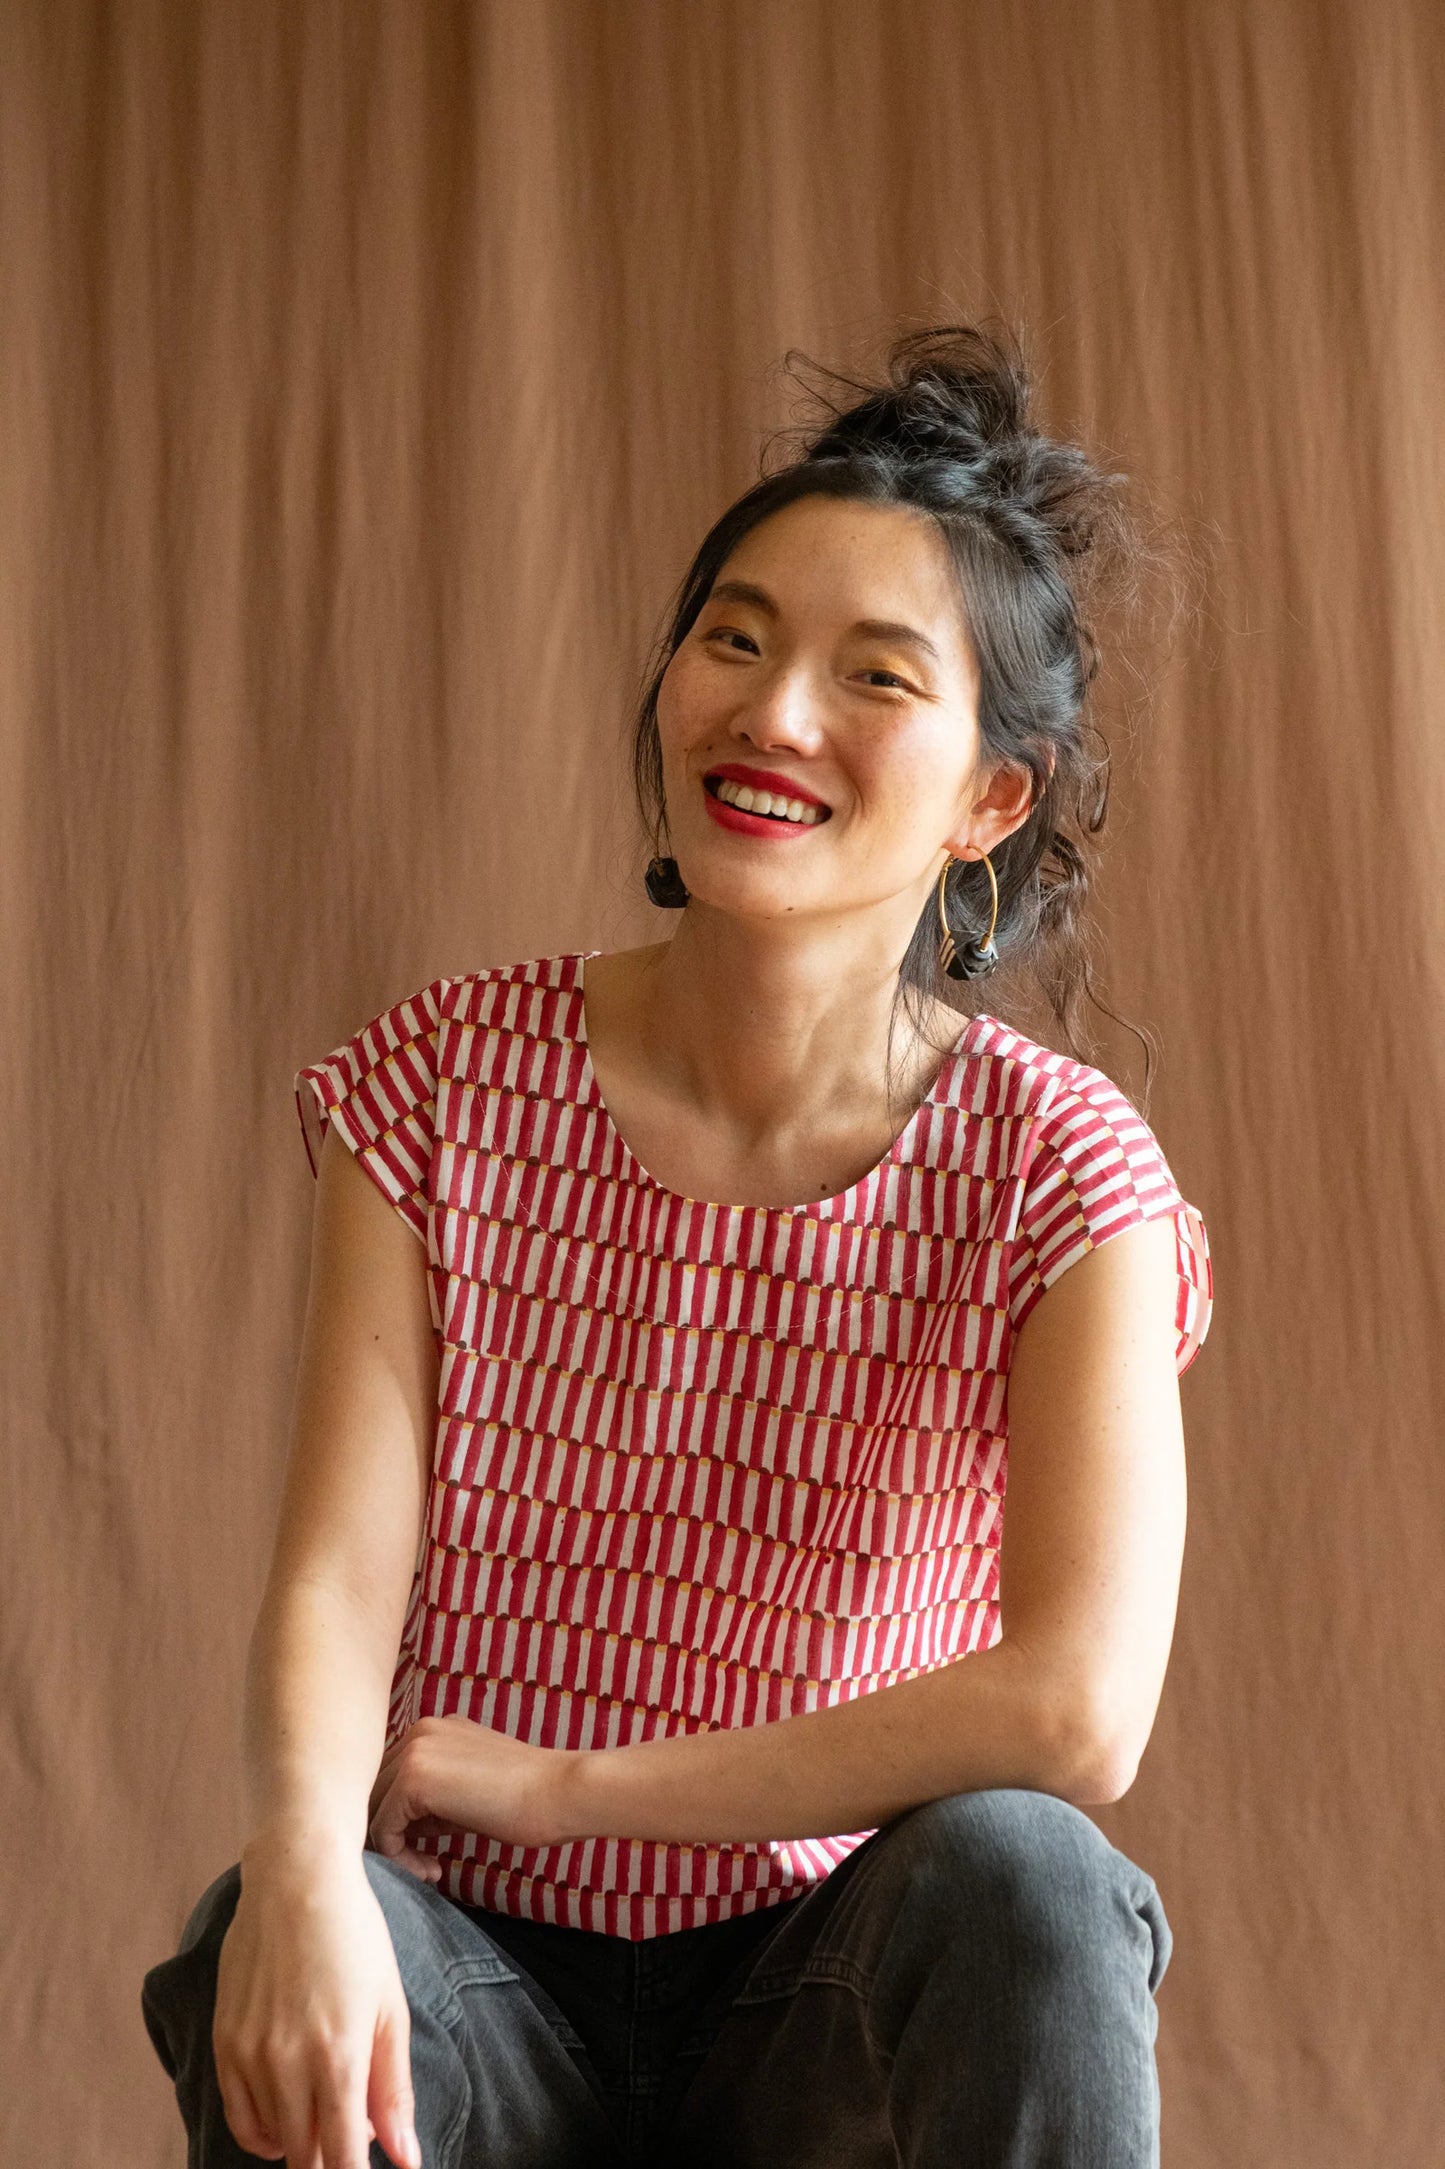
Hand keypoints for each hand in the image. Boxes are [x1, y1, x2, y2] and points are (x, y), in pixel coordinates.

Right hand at [215, 1847, 420, 2168]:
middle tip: (354, 2133)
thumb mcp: (391, 2008)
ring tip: (327, 2114)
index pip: (342, 2160)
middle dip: (332, 2160)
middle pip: (306, 2158)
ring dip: (302, 2144)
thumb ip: (394, 2090)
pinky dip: (265, 2131)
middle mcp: (287, 2064)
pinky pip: (239, 2117)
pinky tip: (290, 2114)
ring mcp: (249, 2055)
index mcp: (338, 2057)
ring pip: (273, 2143)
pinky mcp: (224, 2042)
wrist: (295, 1879)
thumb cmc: (355, 1938)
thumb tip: (407, 2159)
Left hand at [366, 1715, 577, 1873]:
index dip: (400, 1822)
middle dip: (394, 1835)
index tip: (429, 1853)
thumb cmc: (525, 1799)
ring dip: (396, 1849)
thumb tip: (391, 1829)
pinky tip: (435, 1871)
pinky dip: (400, 1859)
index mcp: (432, 1729)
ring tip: (431, 1871)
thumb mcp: (467, 1791)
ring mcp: (414, 1750)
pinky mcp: (414, 1778)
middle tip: (428, 1866)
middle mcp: (417, 1730)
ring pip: (372, 1810)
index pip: (388, 1779)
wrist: (559, 1793)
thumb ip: (429, 1799)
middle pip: (374, 1792)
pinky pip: (382, 1830)